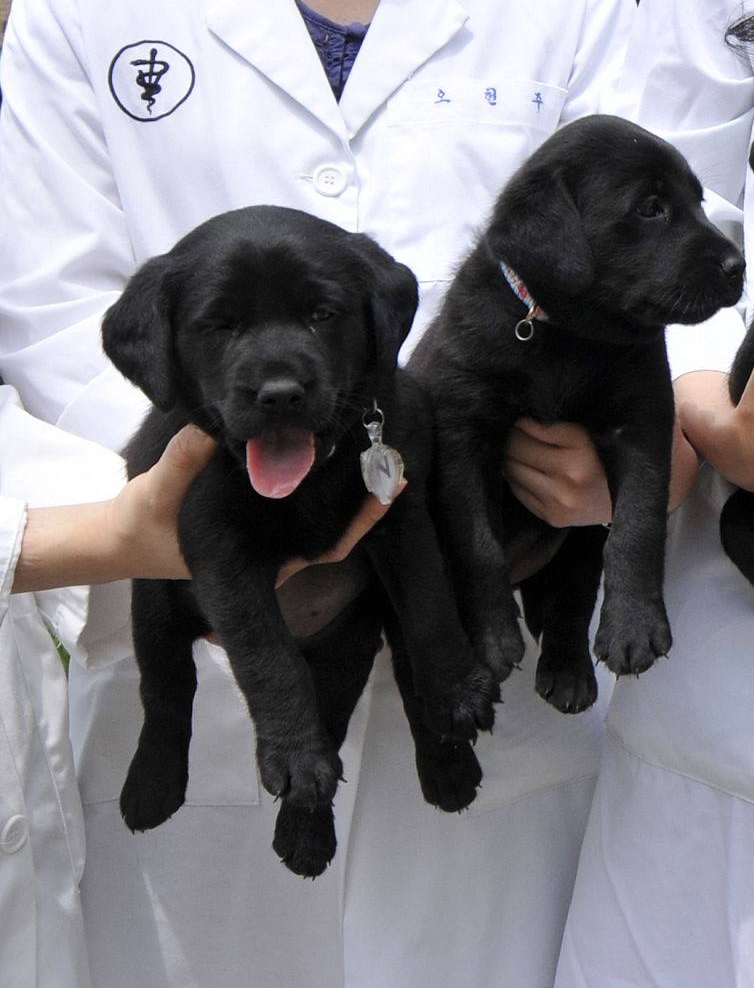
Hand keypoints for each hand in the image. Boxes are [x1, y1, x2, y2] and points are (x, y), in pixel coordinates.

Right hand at [17, 425, 393, 597]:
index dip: (362, 521)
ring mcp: (274, 534)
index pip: (328, 545)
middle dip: (368, 495)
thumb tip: (206, 431)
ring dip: (352, 482)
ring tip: (379, 446)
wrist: (123, 539)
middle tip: (397, 460)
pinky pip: (306, 500)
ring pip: (326, 512)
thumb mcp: (158, 492)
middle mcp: (278, 548)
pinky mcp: (266, 515)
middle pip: (338, 525)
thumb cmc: (143, 524)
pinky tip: (340, 443)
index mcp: (263, 557)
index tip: (389, 491)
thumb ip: (183, 463)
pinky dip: (326, 476)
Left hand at [503, 417, 698, 528]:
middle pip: (517, 448)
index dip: (525, 414)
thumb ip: (589, 398)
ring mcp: (561, 500)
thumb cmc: (631, 442)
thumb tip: (545, 375)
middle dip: (513, 433)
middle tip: (517, 423)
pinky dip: (516, 475)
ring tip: (520, 442)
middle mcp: (571, 476)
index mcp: (583, 447)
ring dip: (510, 454)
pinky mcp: (555, 516)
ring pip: (512, 469)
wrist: (654, 490)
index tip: (528, 407)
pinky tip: (528, 464)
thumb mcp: (618, 414)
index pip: (531, 425)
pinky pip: (518, 490)